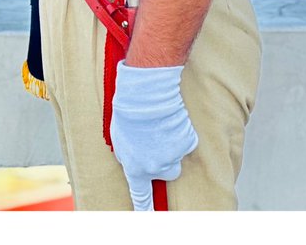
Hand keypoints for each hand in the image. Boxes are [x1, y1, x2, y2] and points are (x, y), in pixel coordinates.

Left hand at [110, 62, 198, 211]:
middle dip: (165, 160)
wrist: (145, 92)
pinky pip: (188, 142)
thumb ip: (127, 155)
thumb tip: (134, 159)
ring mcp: (172, 156)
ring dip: (173, 146)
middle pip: (167, 173)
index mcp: (135, 168)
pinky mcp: (187, 143)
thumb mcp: (118, 138)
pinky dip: (183, 133)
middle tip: (157, 139)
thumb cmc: (128, 111)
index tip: (148, 214)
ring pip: (177, 158)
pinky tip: (172, 119)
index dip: (144, 206)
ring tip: (163, 126)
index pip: (140, 195)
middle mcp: (154, 168)